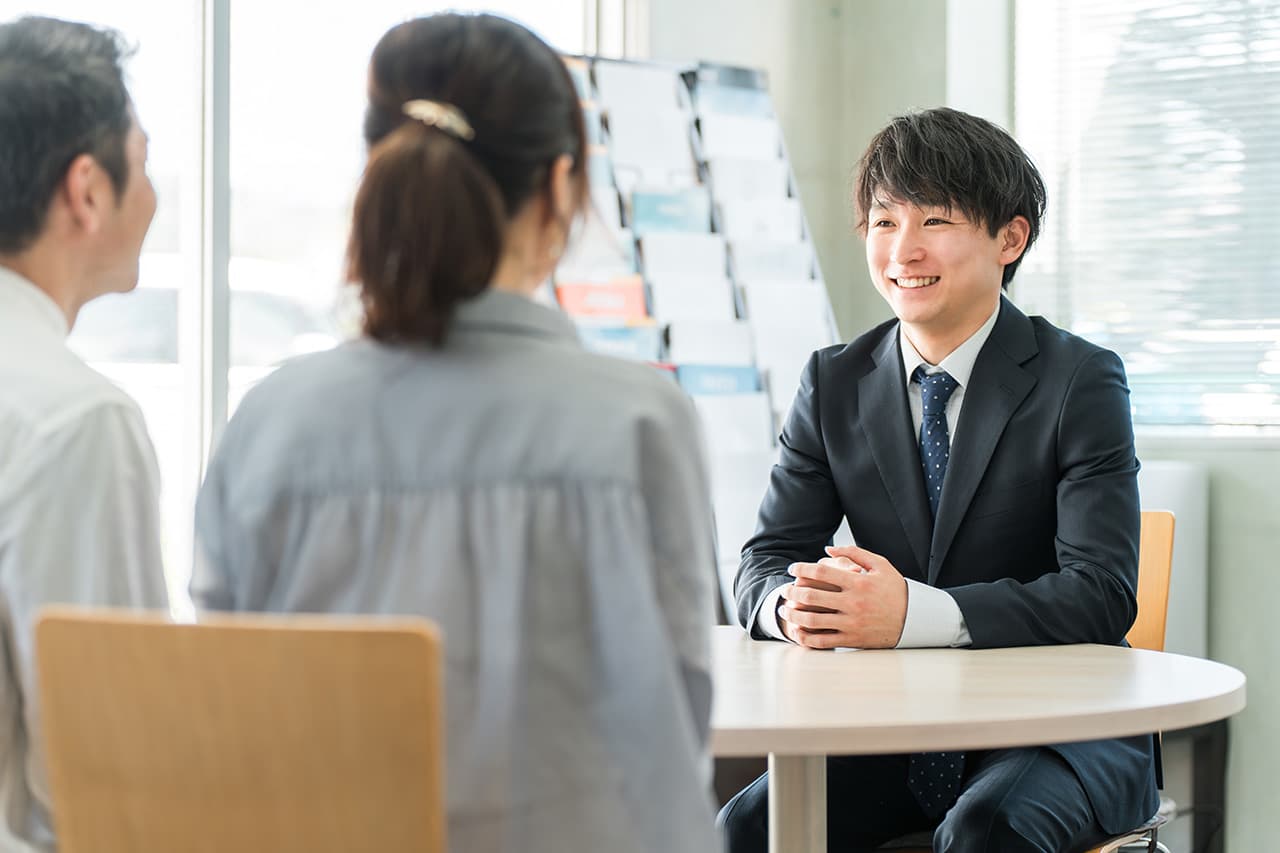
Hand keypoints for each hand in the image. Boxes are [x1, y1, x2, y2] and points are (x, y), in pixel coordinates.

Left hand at [777, 545, 907, 648]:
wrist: (915, 619)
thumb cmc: (895, 589)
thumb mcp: (880, 565)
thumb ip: (854, 553)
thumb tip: (827, 550)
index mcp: (858, 582)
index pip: (821, 573)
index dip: (802, 569)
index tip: (792, 569)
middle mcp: (853, 603)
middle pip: (812, 597)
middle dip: (792, 592)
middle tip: (785, 590)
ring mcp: (852, 623)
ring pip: (813, 621)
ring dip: (794, 615)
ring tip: (785, 610)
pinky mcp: (853, 640)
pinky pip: (823, 641)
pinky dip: (806, 637)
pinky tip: (797, 631)